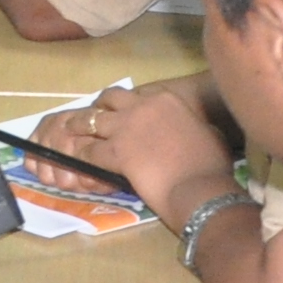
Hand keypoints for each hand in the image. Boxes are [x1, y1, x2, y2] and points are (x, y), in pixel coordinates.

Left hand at [47, 80, 231, 215]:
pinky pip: (89, 150)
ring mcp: (126, 126)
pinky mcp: (115, 150)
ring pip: (91, 120)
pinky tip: (78, 163)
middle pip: (110, 98)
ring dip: (80, 128)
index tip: (122, 113)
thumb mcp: (207, 133)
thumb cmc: (210, 165)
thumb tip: (190, 127)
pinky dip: (82, 156)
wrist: (199, 188)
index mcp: (167, 99)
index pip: (137, 94)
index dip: (126, 105)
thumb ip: (190, 124)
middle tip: (94, 119)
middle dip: (100, 107)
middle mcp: (143, 106)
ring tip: (72, 135)